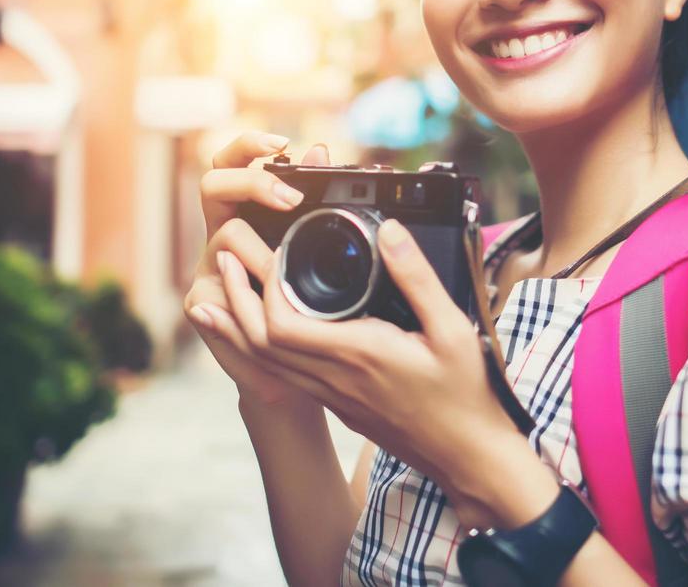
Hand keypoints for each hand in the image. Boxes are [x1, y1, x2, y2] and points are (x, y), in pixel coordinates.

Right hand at [183, 132, 327, 408]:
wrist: (293, 363)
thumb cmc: (307, 298)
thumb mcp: (315, 246)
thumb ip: (314, 198)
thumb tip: (320, 149)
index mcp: (247, 209)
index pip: (232, 160)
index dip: (249, 145)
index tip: (284, 144)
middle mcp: (221, 230)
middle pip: (214, 183)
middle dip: (252, 182)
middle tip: (290, 199)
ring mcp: (209, 266)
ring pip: (226, 236)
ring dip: (262, 254)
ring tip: (288, 272)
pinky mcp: (200, 302)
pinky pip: (219, 293)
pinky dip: (248, 300)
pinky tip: (266, 309)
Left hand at [204, 214, 528, 504]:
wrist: (466, 456)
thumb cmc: (463, 394)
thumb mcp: (452, 328)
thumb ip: (417, 278)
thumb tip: (389, 231)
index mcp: (357, 355)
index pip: (280, 327)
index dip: (261, 290)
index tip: (266, 253)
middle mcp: (334, 379)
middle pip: (258, 344)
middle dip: (234, 299)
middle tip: (225, 259)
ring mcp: (333, 396)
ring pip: (266, 364)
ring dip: (238, 326)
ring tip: (221, 291)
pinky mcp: (339, 405)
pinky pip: (285, 375)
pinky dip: (261, 348)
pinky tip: (260, 331)